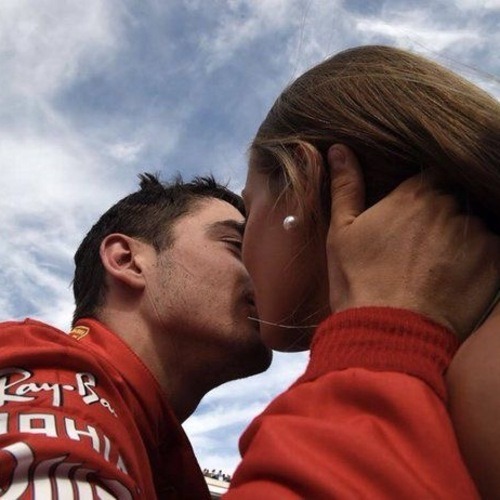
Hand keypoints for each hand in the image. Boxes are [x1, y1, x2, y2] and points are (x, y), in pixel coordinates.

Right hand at [326, 144, 499, 338]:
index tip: (414, 210)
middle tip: (421, 243)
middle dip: (442, 214)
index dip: (424, 191)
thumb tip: (339, 148)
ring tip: (437, 265)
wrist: (388, 333)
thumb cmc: (359, 281)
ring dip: (461, 237)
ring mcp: (477, 235)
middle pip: (455, 199)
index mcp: (415, 194)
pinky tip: (455, 277)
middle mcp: (451, 207)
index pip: (433, 175)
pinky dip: (478, 258)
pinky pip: (492, 248)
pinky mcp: (495, 263)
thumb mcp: (342, 232)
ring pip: (473, 224)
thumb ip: (346, 186)